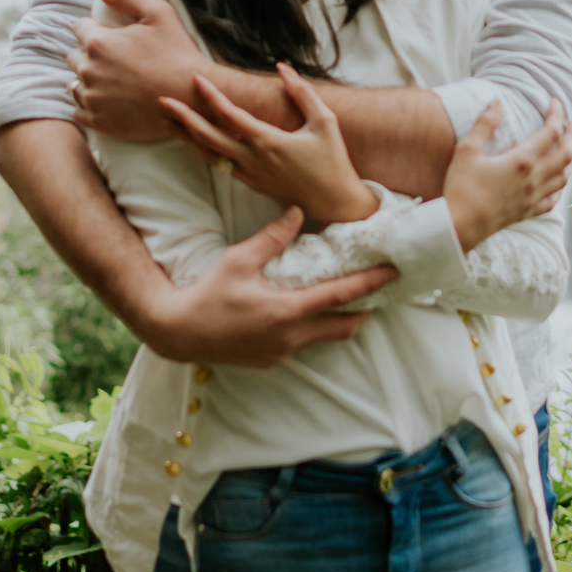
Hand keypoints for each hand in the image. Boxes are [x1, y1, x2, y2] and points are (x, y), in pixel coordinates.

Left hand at [67, 0, 211, 141]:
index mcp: (99, 42)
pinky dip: (89, 105)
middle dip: (90, 55)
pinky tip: (107, 101)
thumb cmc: (178, 54)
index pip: (80, 28)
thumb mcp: (159, 13)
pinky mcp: (98, 121)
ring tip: (112, 82)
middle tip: (116, 61)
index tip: (113, 37)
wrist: (192, 99)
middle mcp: (89, 70)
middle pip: (74, 56)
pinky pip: (79, 110)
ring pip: (75, 84)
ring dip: (88, 80)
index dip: (96, 28)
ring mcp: (92, 98)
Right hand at [146, 207, 395, 365]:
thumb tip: (298, 212)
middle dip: (366, 309)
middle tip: (380, 290)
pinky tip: (307, 310)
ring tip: (349, 298)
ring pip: (325, 337)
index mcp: (286, 311)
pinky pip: (304, 343)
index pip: (340, 296)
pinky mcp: (272, 360)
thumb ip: (272, 238)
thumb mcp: (239, 260)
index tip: (393, 272)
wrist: (179, 333)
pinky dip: (314, 327)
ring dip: (340, 319)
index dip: (370, 284)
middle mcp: (290, 337)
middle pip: (345, 326)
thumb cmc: (208, 294)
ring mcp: (282, 352)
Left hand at [159, 63, 379, 223]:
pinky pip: (219, 164)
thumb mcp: (325, 122)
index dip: (210, 95)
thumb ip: (303, 93)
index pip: (230, 115)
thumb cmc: (333, 161)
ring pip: (208, 154)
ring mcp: (249, 174)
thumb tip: (283, 68)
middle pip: (208, 136)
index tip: (195, 78)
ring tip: (167, 120)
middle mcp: (252, 159)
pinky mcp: (250, 183)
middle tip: (162, 100)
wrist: (334, 202)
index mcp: (268, 141)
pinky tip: (192, 141)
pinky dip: (201, 150)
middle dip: (183, 117)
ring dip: (186, 136)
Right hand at [443, 98, 571, 251]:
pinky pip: (553, 199)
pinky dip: (560, 186)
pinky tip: (557, 182)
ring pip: (564, 177)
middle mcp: (533, 179)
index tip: (556, 101)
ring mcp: (533, 197)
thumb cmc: (461, 187)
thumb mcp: (467, 150)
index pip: (551, 132)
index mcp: (522, 161)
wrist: (460, 225)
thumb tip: (498, 102)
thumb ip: (484, 124)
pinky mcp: (527, 212)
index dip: (557, 114)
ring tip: (570, 148)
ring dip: (571, 160)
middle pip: (566, 154)